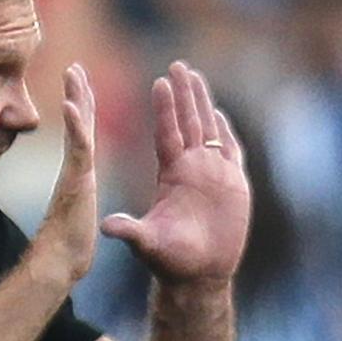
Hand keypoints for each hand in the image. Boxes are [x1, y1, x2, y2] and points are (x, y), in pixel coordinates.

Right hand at [27, 63, 98, 283]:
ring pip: (78, 128)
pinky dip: (76, 125)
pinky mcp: (74, 181)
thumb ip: (75, 204)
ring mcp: (74, 173)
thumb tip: (74, 203)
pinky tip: (73, 104)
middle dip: (77, 93)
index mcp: (80, 176)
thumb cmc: (68, 250)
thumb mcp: (78, 219)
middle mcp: (76, 169)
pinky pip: (78, 147)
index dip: (82, 111)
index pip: (83, 136)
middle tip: (75, 67)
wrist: (59, 265)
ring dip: (76, 98)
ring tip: (74, 72)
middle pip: (79, 124)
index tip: (80, 87)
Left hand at [101, 61, 250, 285]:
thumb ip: (131, 231)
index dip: (165, 108)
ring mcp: (213, 175)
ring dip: (203, 103)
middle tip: (178, 65)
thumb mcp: (148, 243)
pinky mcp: (233, 186)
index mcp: (171, 174)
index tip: (160, 82)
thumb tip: (108, 226)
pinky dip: (228, 133)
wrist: (198, 276)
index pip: (168, 133)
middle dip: (184, 94)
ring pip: (209, 130)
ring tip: (197, 76)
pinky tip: (221, 114)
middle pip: (188, 122)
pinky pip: (231, 153)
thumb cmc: (171, 261)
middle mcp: (191, 169)